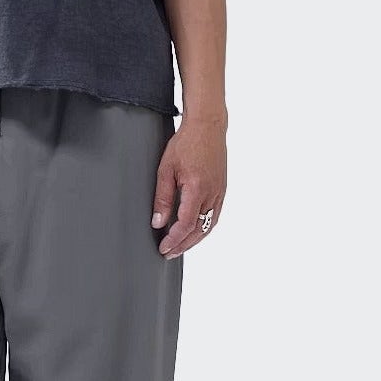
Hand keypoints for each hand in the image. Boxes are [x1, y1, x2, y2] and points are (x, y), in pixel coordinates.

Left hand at [150, 116, 225, 258]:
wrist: (208, 127)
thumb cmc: (186, 143)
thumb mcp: (166, 169)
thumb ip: (162, 197)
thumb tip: (158, 222)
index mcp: (197, 188)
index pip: (185, 224)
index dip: (174, 240)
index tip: (163, 248)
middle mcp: (212, 193)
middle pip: (199, 230)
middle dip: (183, 245)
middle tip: (169, 253)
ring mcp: (220, 192)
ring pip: (209, 225)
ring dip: (194, 240)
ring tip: (180, 247)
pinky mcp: (222, 190)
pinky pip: (215, 216)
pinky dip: (204, 228)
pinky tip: (194, 231)